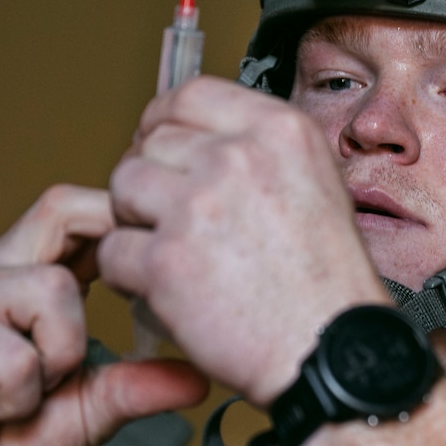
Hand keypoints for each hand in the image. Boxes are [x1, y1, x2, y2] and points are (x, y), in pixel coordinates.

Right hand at [0, 185, 208, 445]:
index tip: (146, 268)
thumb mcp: (92, 410)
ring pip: (54, 291)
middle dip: (100, 257)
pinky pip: (19, 356)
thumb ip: (139, 385)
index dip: (119, 218)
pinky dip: (22, 397)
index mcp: (26, 274)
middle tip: (101, 321)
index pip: (77, 211)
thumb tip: (199, 378)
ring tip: (32, 391)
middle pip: (60, 210)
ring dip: (60, 356)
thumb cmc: (8, 441)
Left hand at [99, 77, 388, 405]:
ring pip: (122, 191)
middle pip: (151, 144)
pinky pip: (114, 250)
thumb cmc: (329, 285)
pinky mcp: (166, 262)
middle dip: (150, 180)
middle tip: (168, 218)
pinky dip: (129, 274)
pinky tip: (165, 290)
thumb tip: (207, 142)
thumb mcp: (319, 186)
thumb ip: (262, 154)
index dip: (163, 121)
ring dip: (134, 222)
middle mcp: (237, 159)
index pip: (191, 95)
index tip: (157, 142)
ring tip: (169, 254)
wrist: (331, 350)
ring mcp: (197, 207)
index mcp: (279, 132)